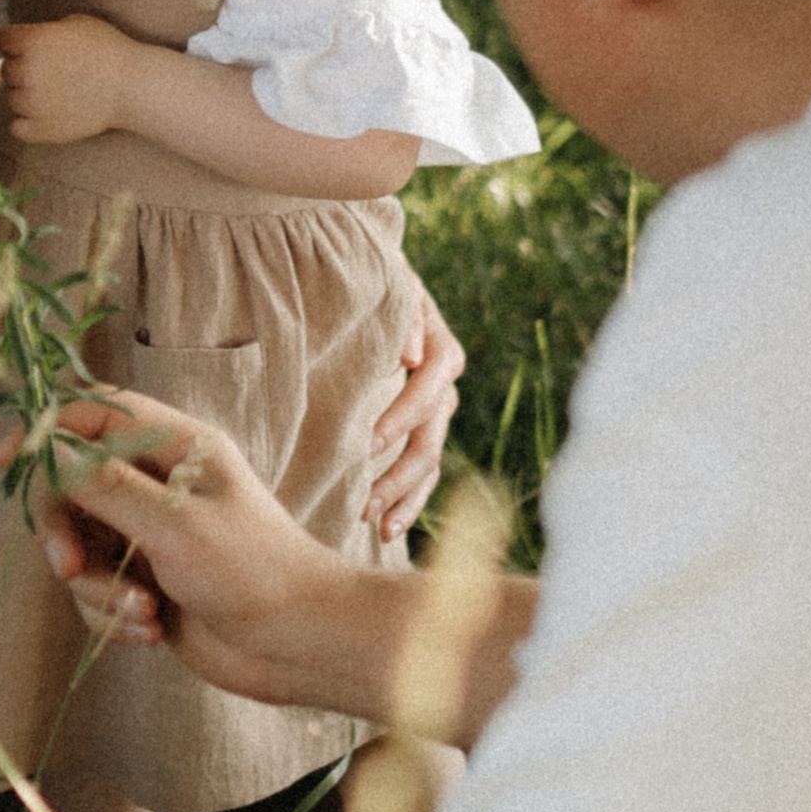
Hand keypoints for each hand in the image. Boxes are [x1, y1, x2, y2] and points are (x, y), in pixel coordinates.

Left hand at [0, 12, 131, 146]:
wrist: (132, 86)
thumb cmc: (108, 49)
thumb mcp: (74, 23)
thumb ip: (43, 29)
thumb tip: (24, 37)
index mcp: (33, 41)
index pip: (2, 39)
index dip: (16, 42)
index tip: (33, 46)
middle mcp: (27, 71)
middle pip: (7, 69)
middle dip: (24, 68)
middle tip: (52, 71)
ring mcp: (32, 103)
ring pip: (12, 98)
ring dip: (27, 95)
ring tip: (56, 92)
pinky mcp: (41, 129)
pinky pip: (17, 126)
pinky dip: (28, 122)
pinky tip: (48, 113)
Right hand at [24, 391, 377, 717]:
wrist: (300, 646)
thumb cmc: (253, 571)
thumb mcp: (173, 523)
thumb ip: (103, 484)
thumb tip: (48, 446)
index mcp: (175, 448)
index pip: (95, 414)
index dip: (47, 430)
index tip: (8, 460)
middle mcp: (158, 484)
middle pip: (72, 486)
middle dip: (64, 531)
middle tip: (66, 566)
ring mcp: (150, 535)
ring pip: (80, 548)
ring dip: (98, 587)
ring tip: (141, 611)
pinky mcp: (146, 583)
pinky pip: (97, 591)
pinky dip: (114, 615)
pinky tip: (152, 631)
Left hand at [366, 280, 462, 541]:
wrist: (368, 287)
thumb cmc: (370, 284)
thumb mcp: (387, 284)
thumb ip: (402, 315)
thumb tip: (412, 357)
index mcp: (441, 348)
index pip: (433, 384)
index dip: (404, 414)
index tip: (369, 443)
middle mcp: (445, 385)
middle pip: (431, 434)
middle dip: (399, 472)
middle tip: (365, 500)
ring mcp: (436, 412)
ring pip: (429, 462)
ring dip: (403, 496)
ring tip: (375, 525)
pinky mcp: (420, 430)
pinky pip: (422, 473)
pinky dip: (406, 501)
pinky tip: (385, 528)